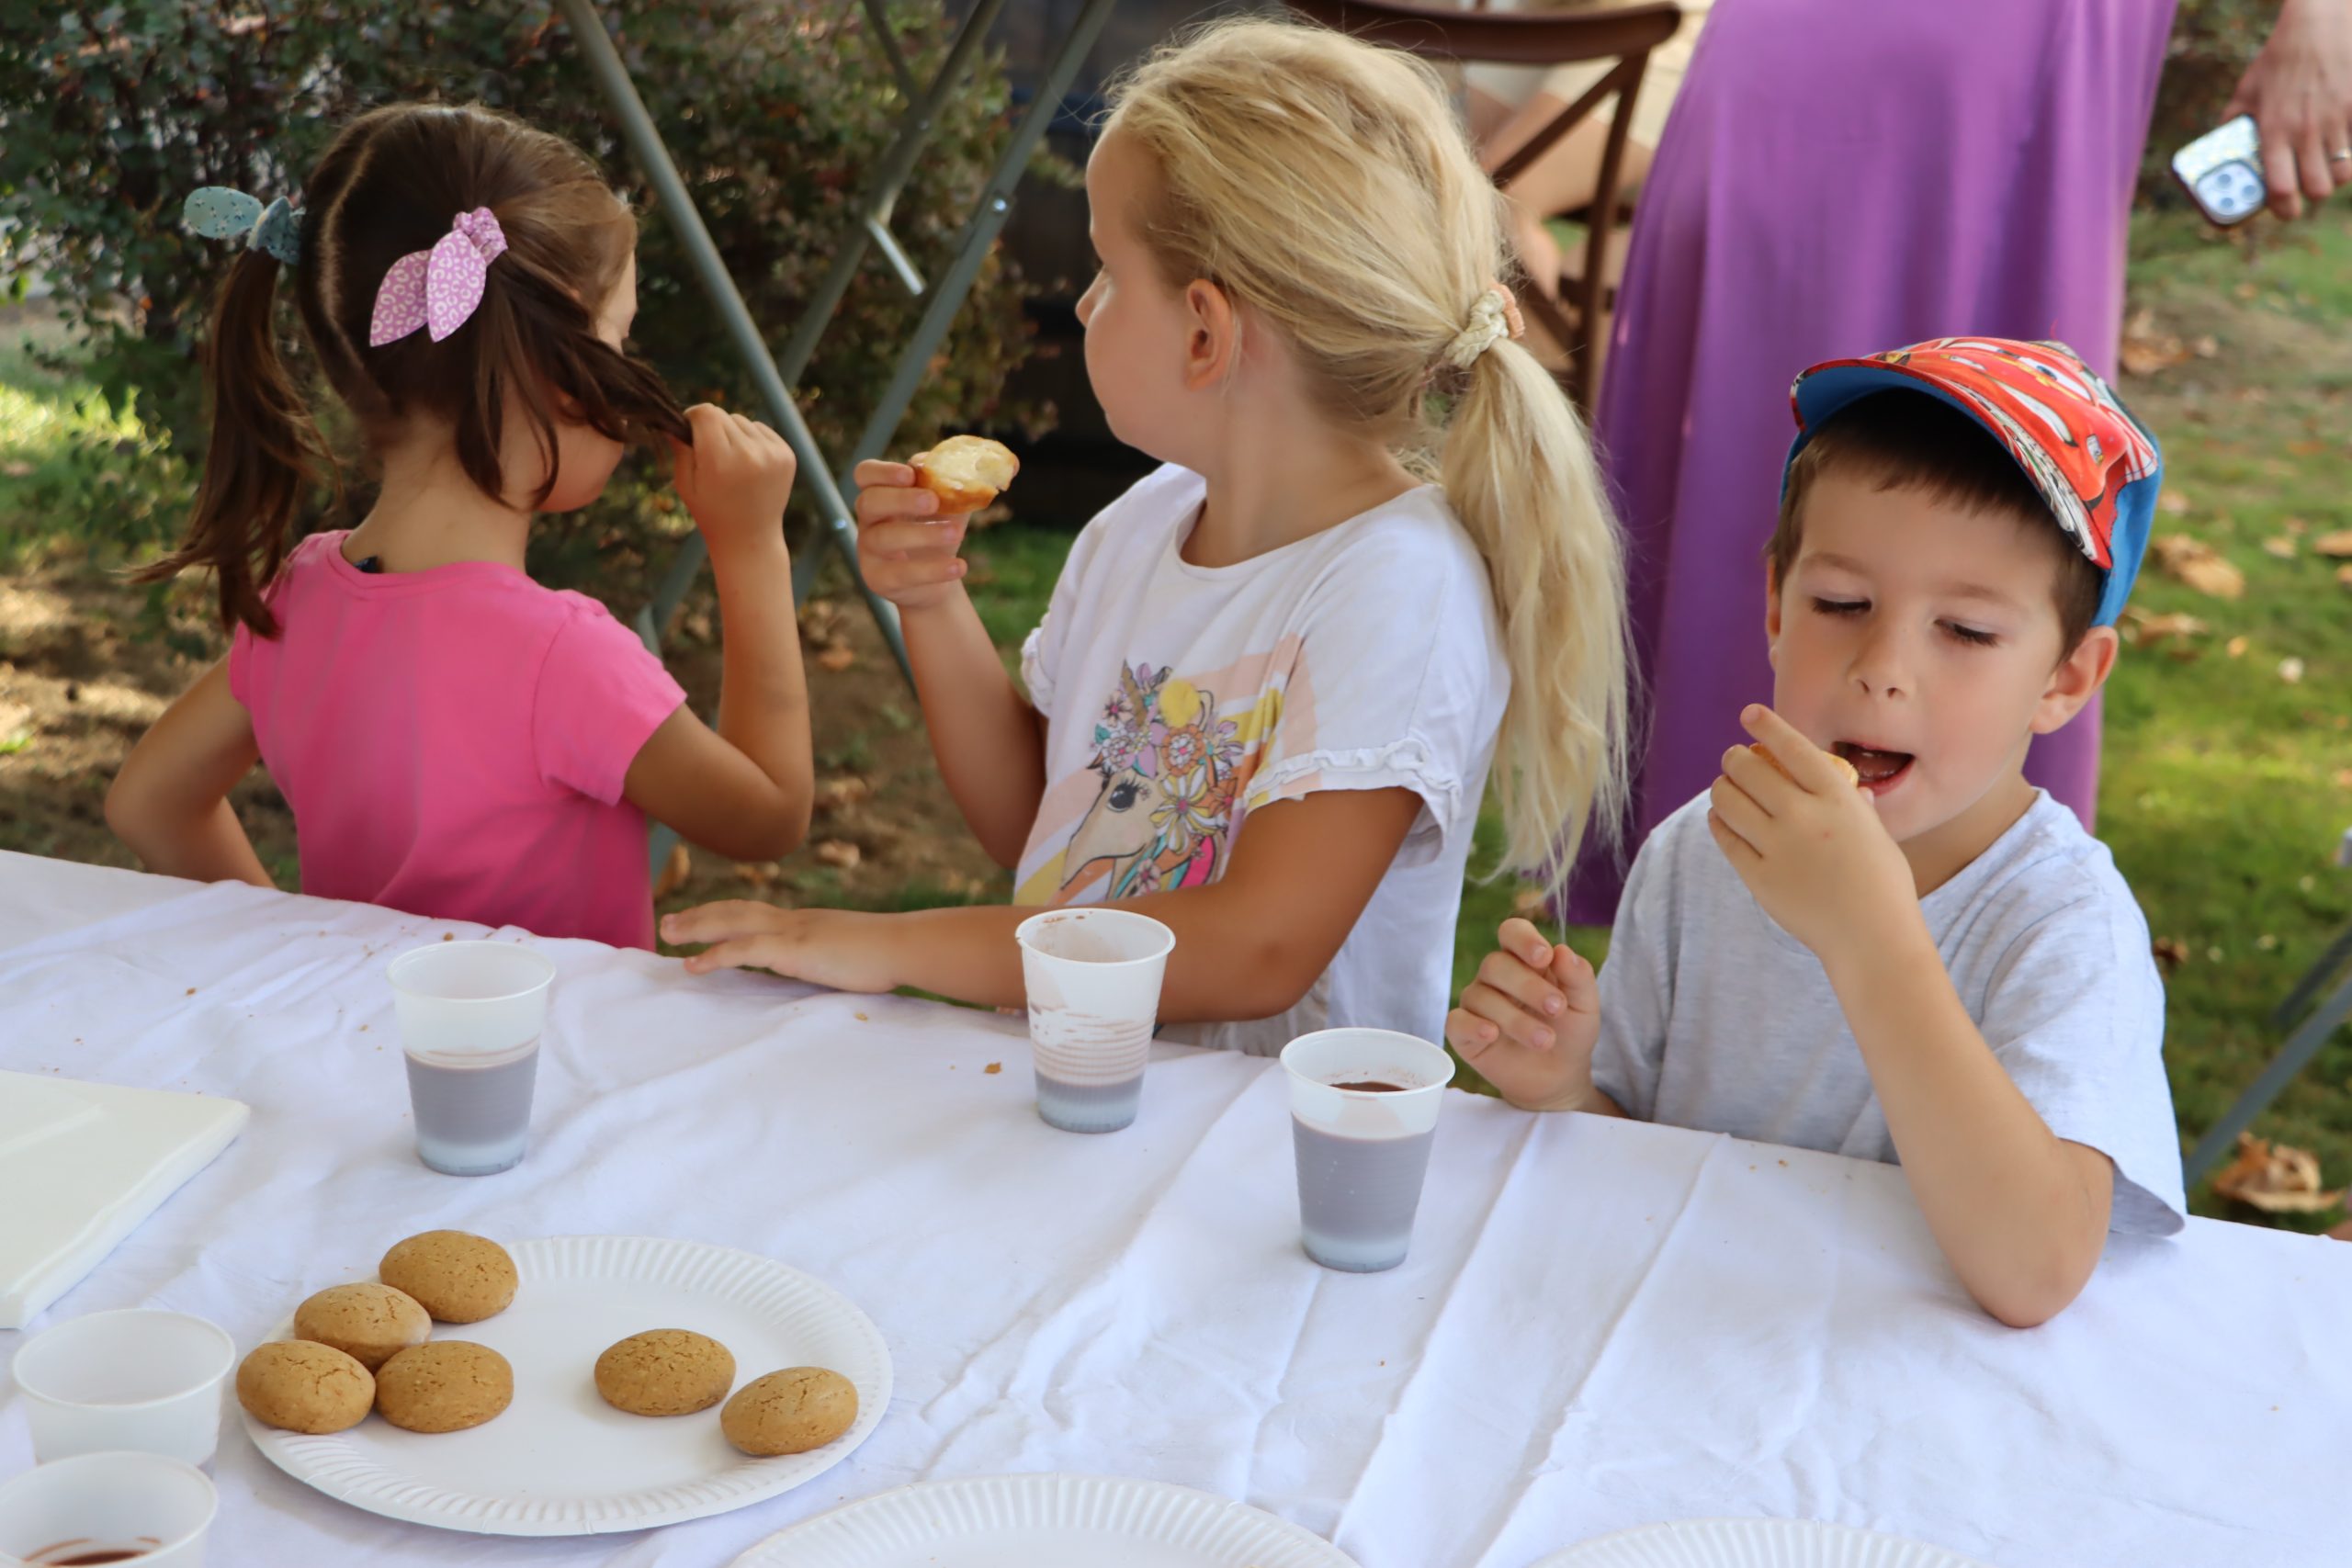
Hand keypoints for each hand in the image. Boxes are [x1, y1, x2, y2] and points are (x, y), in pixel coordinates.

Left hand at [661, 901, 898, 992]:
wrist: (904, 945)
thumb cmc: (888, 955)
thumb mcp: (853, 953)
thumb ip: (834, 956)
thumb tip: (830, 968)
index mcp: (807, 923)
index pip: (758, 914)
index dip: (726, 916)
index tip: (702, 922)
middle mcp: (794, 920)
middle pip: (736, 911)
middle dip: (700, 916)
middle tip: (669, 923)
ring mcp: (793, 932)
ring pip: (732, 923)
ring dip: (697, 929)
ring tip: (669, 935)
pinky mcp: (793, 950)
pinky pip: (744, 950)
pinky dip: (714, 956)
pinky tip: (693, 965)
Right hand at [672, 405, 796, 561]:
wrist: (751, 538)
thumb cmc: (711, 513)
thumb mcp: (686, 484)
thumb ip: (680, 449)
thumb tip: (673, 420)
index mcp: (720, 461)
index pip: (705, 413)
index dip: (693, 417)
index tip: (689, 430)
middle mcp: (749, 454)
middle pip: (723, 415)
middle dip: (711, 427)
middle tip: (710, 454)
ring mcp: (772, 454)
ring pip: (742, 420)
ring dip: (733, 434)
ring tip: (731, 464)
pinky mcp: (787, 455)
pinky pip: (760, 429)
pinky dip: (751, 439)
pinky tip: (748, 464)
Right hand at [853, 458, 970, 612]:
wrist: (939, 576)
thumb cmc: (940, 529)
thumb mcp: (955, 503)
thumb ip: (972, 482)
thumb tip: (1012, 464)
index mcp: (883, 493)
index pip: (866, 474)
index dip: (884, 472)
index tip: (910, 474)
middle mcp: (869, 520)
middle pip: (869, 502)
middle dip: (901, 499)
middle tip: (932, 500)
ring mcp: (870, 551)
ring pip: (885, 538)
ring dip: (922, 533)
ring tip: (958, 534)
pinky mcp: (880, 579)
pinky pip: (902, 573)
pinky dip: (933, 570)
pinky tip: (960, 566)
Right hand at [1445, 917, 1601, 1110]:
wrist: (1559, 1078)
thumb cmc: (1570, 1034)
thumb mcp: (1585, 1007)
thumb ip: (1578, 977)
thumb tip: (1562, 951)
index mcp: (1525, 962)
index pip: (1512, 933)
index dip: (1523, 940)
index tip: (1544, 957)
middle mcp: (1496, 978)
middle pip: (1495, 964)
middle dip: (1528, 986)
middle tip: (1557, 1009)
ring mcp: (1477, 1004)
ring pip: (1480, 996)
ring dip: (1516, 1019)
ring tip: (1545, 1041)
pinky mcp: (1463, 1033)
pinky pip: (1456, 1021)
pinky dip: (1473, 1026)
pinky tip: (1492, 1034)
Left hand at [1707, 705, 1916, 967]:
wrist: (1873, 937)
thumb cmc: (1883, 885)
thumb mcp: (1877, 834)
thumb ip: (1856, 807)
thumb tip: (1850, 788)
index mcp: (1838, 798)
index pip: (1793, 747)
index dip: (1767, 725)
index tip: (1749, 714)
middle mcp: (1804, 816)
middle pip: (1750, 769)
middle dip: (1735, 758)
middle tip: (1733, 759)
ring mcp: (1778, 847)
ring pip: (1729, 800)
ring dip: (1721, 787)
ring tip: (1723, 787)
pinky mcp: (1759, 877)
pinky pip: (1725, 838)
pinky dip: (1718, 822)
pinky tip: (1720, 819)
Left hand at [2227, 0, 2351, 219]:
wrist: (2318, 26)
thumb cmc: (2278, 59)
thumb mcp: (2247, 91)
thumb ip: (2233, 120)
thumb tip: (2220, 142)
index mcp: (2274, 132)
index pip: (2280, 188)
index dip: (2283, 208)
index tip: (2284, 211)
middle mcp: (2305, 131)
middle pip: (2318, 188)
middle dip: (2312, 193)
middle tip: (2306, 186)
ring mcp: (2335, 121)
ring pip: (2343, 172)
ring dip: (2335, 175)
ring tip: (2326, 166)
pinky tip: (2344, 146)